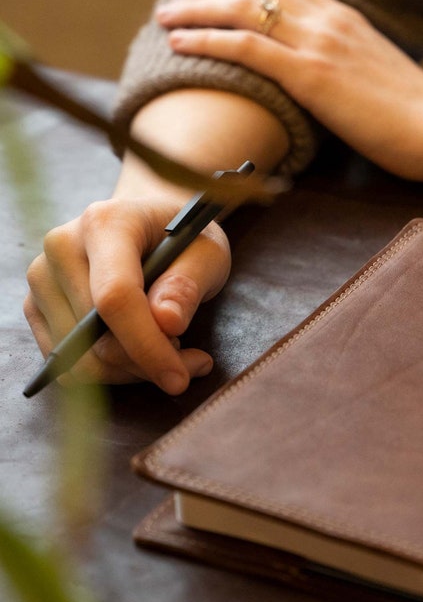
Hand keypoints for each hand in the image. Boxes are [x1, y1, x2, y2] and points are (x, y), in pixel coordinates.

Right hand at [24, 197, 230, 393]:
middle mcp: (62, 248)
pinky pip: (71, 365)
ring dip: (133, 371)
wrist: (149, 223)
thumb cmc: (182, 237)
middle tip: (193, 361)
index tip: (179, 378)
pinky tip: (144, 354)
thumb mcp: (206, 252)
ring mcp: (43, 279)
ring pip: (81, 359)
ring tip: (173, 351)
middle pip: (95, 336)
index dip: (147, 344)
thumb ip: (187, 284)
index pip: (114, 296)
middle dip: (148, 362)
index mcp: (104, 224)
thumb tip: (167, 323)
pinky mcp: (38, 307)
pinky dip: (112, 372)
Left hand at [155, 0, 422, 183]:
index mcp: (346, 18)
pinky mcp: (314, 76)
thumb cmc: (416, 116)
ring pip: (244, 9)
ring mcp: (320, 45)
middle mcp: (329, 21)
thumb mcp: (377, 76)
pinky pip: (250, 47)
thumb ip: (347, 65)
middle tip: (178, 5)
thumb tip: (324, 78)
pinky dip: (211, 40)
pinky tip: (184, 43)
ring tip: (168, 19)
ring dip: (199, 10)